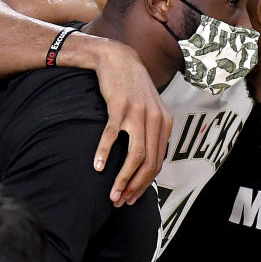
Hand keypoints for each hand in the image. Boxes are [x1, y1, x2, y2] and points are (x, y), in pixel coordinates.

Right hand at [91, 42, 171, 206]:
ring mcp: (138, 114)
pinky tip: (96, 167)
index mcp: (164, 124)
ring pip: (135, 155)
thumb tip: (147, 163)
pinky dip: (104, 153)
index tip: (132, 198)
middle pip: (149, 164)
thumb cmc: (131, 88)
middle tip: (121, 202)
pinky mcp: (119, 107)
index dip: (145, 184)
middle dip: (135, 187)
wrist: (118, 59)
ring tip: (112, 193)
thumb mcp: (150, 110)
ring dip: (123, 178)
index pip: (158, 163)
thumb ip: (152, 133)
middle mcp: (155, 120)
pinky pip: (112, 136)